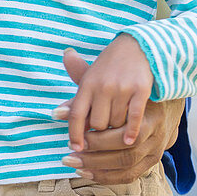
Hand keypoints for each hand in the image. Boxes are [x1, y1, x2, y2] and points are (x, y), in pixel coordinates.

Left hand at [60, 36, 153, 150]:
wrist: (138, 47)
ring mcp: (122, 88)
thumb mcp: (89, 78)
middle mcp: (103, 86)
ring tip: (117, 126)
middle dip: (99, 132)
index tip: (76, 148)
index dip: (75, 134)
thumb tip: (56, 115)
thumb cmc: (109, 68)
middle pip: (97, 123)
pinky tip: (128, 140)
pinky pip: (134, 117)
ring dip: (116, 130)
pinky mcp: (140, 90)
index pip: (76, 114)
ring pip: (115, 123)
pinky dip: (131, 131)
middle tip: (103, 133)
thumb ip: (76, 98)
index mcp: (87, 84)